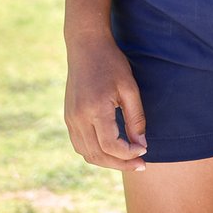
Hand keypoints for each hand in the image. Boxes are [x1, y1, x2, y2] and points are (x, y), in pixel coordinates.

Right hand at [65, 35, 147, 170]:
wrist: (86, 47)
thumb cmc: (111, 63)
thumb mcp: (129, 88)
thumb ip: (136, 118)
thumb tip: (142, 145)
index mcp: (95, 110)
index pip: (111, 146)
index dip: (129, 154)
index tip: (145, 151)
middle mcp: (78, 118)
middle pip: (97, 155)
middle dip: (120, 164)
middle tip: (140, 165)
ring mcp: (70, 119)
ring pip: (86, 154)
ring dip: (107, 162)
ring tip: (127, 161)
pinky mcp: (68, 117)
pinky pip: (79, 145)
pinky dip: (95, 153)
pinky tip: (111, 151)